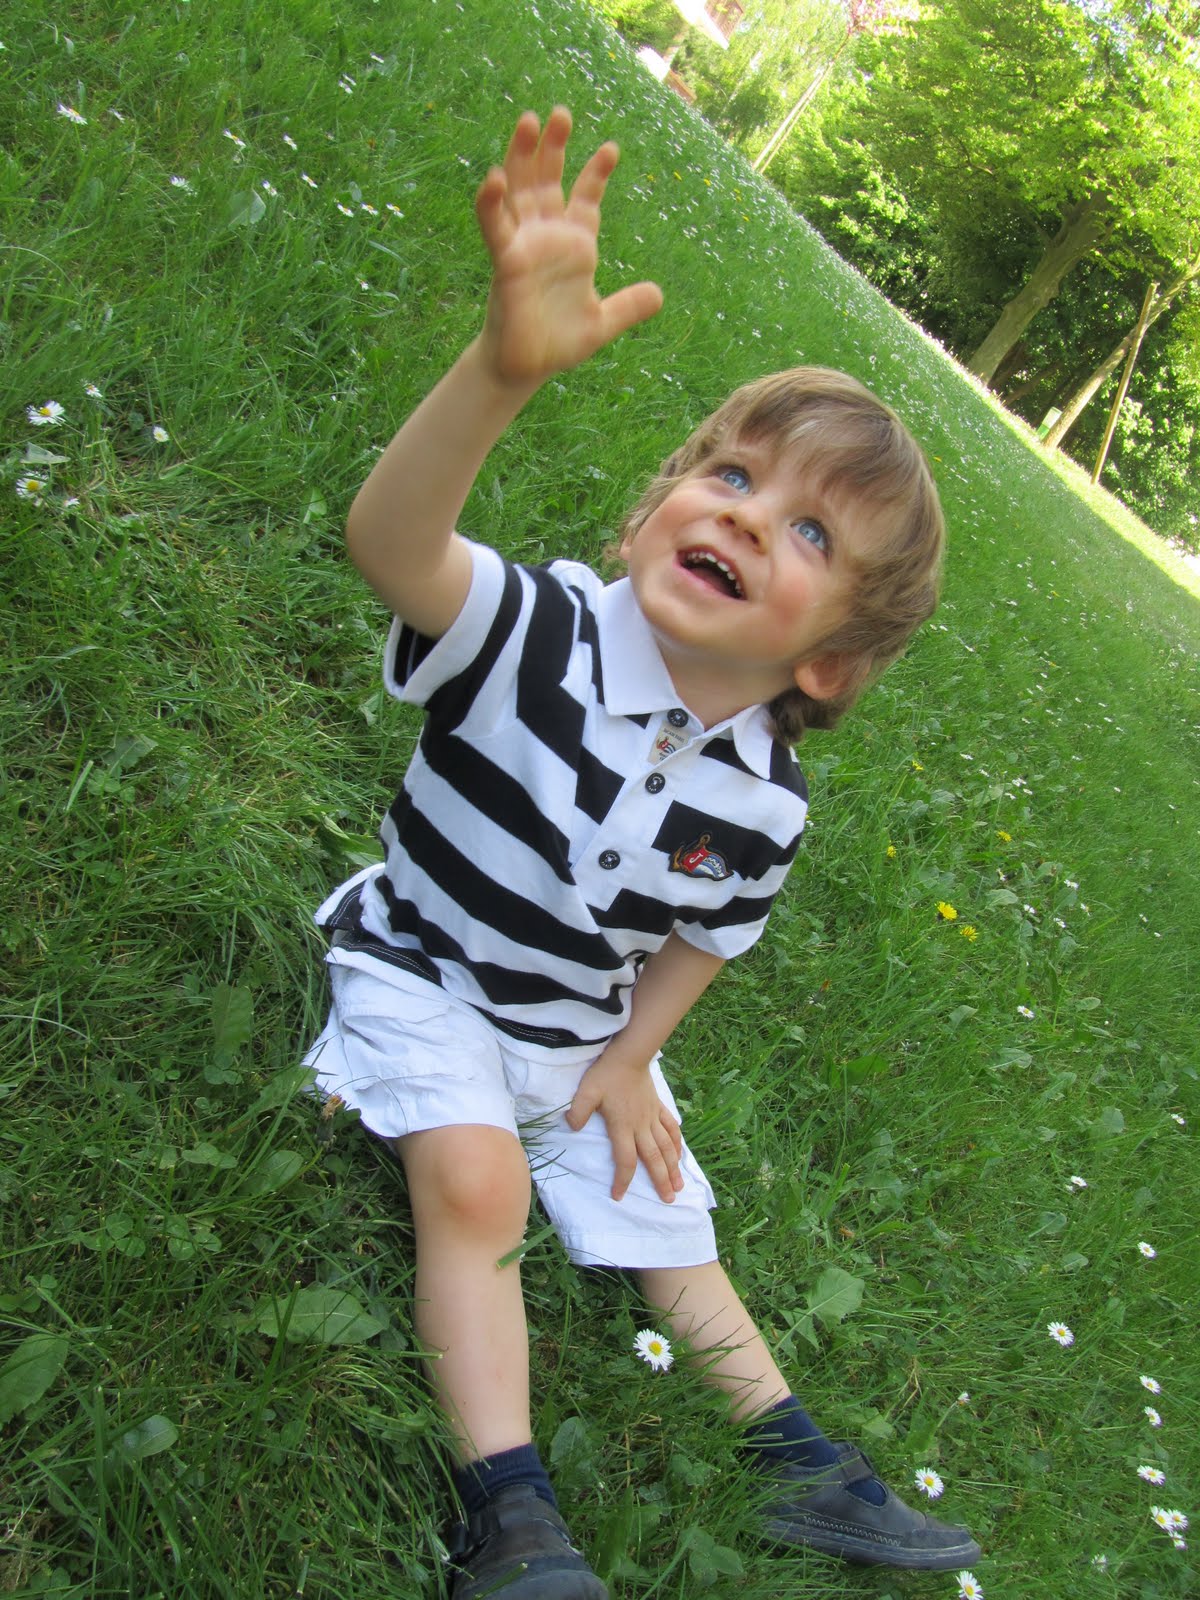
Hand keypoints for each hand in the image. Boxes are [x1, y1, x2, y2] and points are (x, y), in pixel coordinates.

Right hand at [475, 105, 662, 386]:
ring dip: (522, 156)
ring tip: (529, 120)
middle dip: (553, 147)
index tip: (611, 149)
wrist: (526, 368)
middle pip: (548, 181)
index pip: (585, 199)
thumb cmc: (558, 343)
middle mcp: (547, 237)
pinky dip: (491, 203)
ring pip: (520, 191)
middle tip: (561, 113)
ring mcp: (524, 245)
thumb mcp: (602, 324)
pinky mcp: (506, 262)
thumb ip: (628, 308)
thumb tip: (659, 296)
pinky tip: (493, 177)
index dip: (596, 174)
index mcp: (575, 246)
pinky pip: (496, 227)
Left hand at [565, 1049, 683, 1203]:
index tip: (619, 1196)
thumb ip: (578, 1111)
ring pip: (667, 1147)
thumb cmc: (606, 1074)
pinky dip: (677, 1143)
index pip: (625, 1160)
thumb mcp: (586, 1091)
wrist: (629, 1054)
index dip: (623, 1180)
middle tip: (668, 1201)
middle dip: (660, 1181)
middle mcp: (641, 1126)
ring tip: (679, 1186)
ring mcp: (652, 1117)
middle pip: (653, 1159)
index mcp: (623, 1127)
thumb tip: (572, 1127)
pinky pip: (671, 1128)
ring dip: (673, 1167)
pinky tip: (681, 1154)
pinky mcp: (658, 1107)